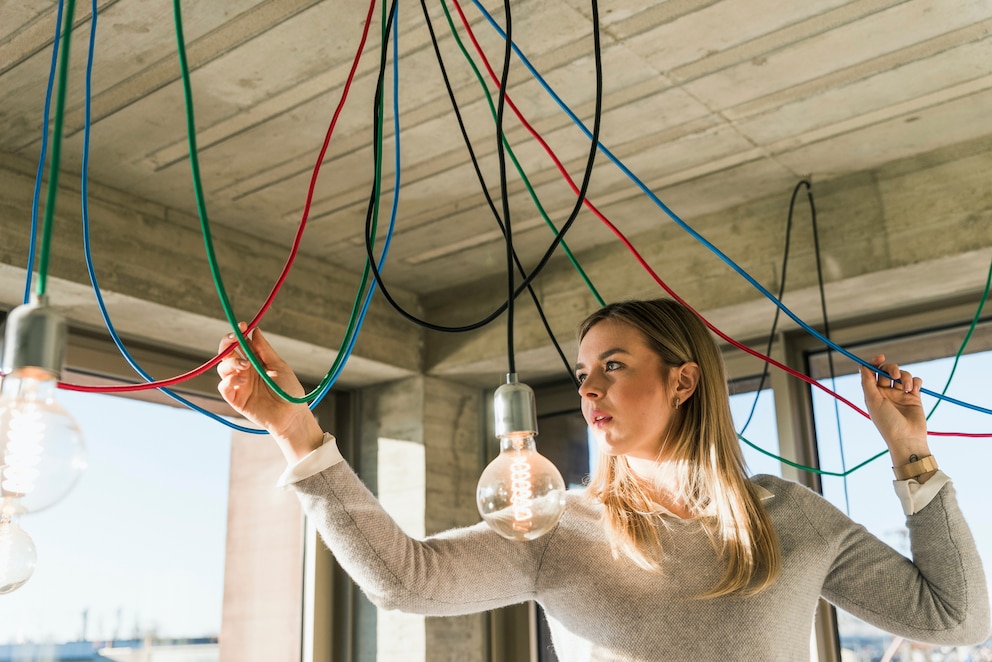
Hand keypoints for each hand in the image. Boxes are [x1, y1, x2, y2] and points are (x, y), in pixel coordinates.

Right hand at [217, 323, 323, 461]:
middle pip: (226, 354)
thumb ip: (264, 350)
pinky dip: (229, 380)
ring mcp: (239, 385)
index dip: (238, 334)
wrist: (291, 415)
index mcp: (255, 362)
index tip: (242, 326)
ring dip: (231, 362)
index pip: (240, 345)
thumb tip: (254, 330)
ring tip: (246, 365)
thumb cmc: (289, 391)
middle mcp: (244, 372)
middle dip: (227, 343)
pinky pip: (223, 386)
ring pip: (222, 368)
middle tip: (234, 339)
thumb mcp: (279, 366)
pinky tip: (242, 379)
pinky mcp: (236, 399)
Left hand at [859, 354, 930, 468]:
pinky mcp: (914, 397)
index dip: (874, 362)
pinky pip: (915, 381)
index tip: (881, 357)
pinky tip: (914, 390)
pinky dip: (915, 381)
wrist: (907, 438)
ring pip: (902, 375)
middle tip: (894, 375)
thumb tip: (862, 365)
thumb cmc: (887, 422)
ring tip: (907, 388)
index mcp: (873, 393)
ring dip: (905, 376)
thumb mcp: (873, 401)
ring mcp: (900, 394)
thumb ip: (867, 382)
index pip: (871, 372)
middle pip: (887, 370)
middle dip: (891, 368)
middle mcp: (885, 392)